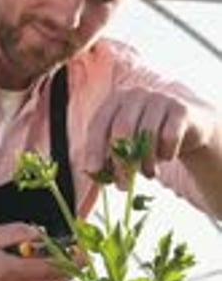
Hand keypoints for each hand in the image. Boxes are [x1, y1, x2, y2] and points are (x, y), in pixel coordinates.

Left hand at [85, 86, 215, 185]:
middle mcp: (135, 94)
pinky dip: (166, 154)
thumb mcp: (127, 144)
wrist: (188, 127)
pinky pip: (169, 137)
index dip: (94, 148)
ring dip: (146, 163)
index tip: (94, 171)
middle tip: (122, 186)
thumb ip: (109, 156)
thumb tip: (92, 174)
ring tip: (148, 174)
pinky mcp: (180, 109)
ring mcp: (159, 98)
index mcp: (115, 100)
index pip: (98, 124)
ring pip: (146, 135)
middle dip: (120, 162)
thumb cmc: (148, 138)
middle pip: (121, 129)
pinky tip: (166, 157)